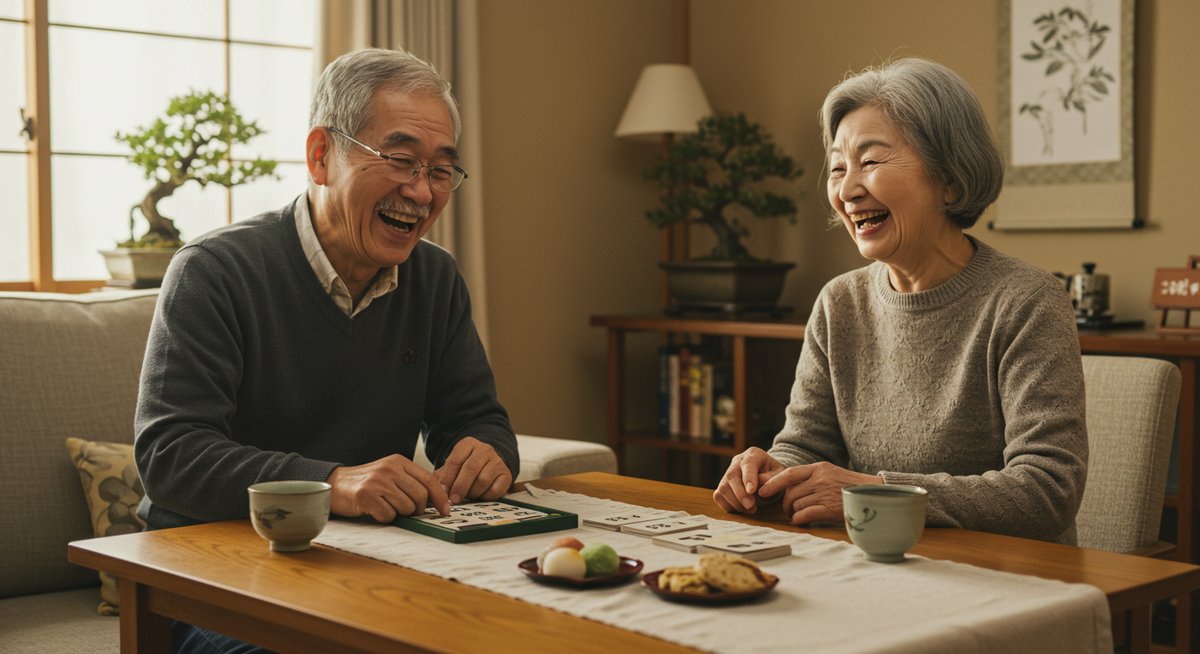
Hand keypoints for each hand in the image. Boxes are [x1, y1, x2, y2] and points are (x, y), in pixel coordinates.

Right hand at [327, 454, 449, 521]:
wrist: (335, 483)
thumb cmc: (366, 482)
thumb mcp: (390, 473)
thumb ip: (411, 481)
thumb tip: (437, 499)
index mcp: (399, 461)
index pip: (429, 480)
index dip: (440, 497)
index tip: (446, 510)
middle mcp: (390, 469)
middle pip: (420, 496)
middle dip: (418, 509)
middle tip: (409, 512)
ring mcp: (378, 482)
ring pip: (406, 508)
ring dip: (399, 513)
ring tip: (387, 506)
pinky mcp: (366, 497)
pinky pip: (389, 515)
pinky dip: (385, 517)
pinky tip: (375, 510)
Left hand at [434, 437, 512, 503]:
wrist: (490, 463)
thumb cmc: (467, 467)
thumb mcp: (454, 466)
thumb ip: (442, 477)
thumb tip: (434, 493)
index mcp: (468, 444)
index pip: (455, 460)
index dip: (448, 478)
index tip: (442, 491)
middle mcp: (484, 450)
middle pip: (470, 469)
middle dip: (460, 487)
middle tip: (453, 500)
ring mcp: (497, 461)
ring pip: (483, 480)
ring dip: (472, 492)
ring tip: (468, 496)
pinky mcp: (506, 475)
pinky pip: (495, 490)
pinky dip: (485, 496)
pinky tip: (480, 495)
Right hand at [712, 447, 785, 513]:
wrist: (768, 477)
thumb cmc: (775, 476)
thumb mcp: (780, 475)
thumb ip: (772, 480)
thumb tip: (758, 489)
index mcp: (753, 454)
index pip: (748, 464)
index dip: (748, 478)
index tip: (752, 491)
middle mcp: (737, 461)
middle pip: (731, 476)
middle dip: (740, 494)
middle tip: (751, 506)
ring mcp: (728, 472)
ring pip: (723, 488)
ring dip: (736, 503)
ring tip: (751, 509)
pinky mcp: (723, 485)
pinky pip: (718, 496)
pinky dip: (728, 506)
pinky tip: (741, 509)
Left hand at [757, 462, 882, 524]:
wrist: (875, 495)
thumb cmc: (850, 487)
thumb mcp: (831, 474)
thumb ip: (812, 477)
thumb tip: (787, 487)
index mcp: (819, 468)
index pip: (789, 473)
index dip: (773, 482)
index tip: (762, 490)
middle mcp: (820, 479)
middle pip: (790, 493)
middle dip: (785, 504)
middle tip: (788, 510)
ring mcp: (825, 493)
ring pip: (795, 505)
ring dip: (793, 513)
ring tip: (798, 515)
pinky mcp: (829, 509)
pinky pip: (804, 515)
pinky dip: (799, 520)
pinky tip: (802, 521)